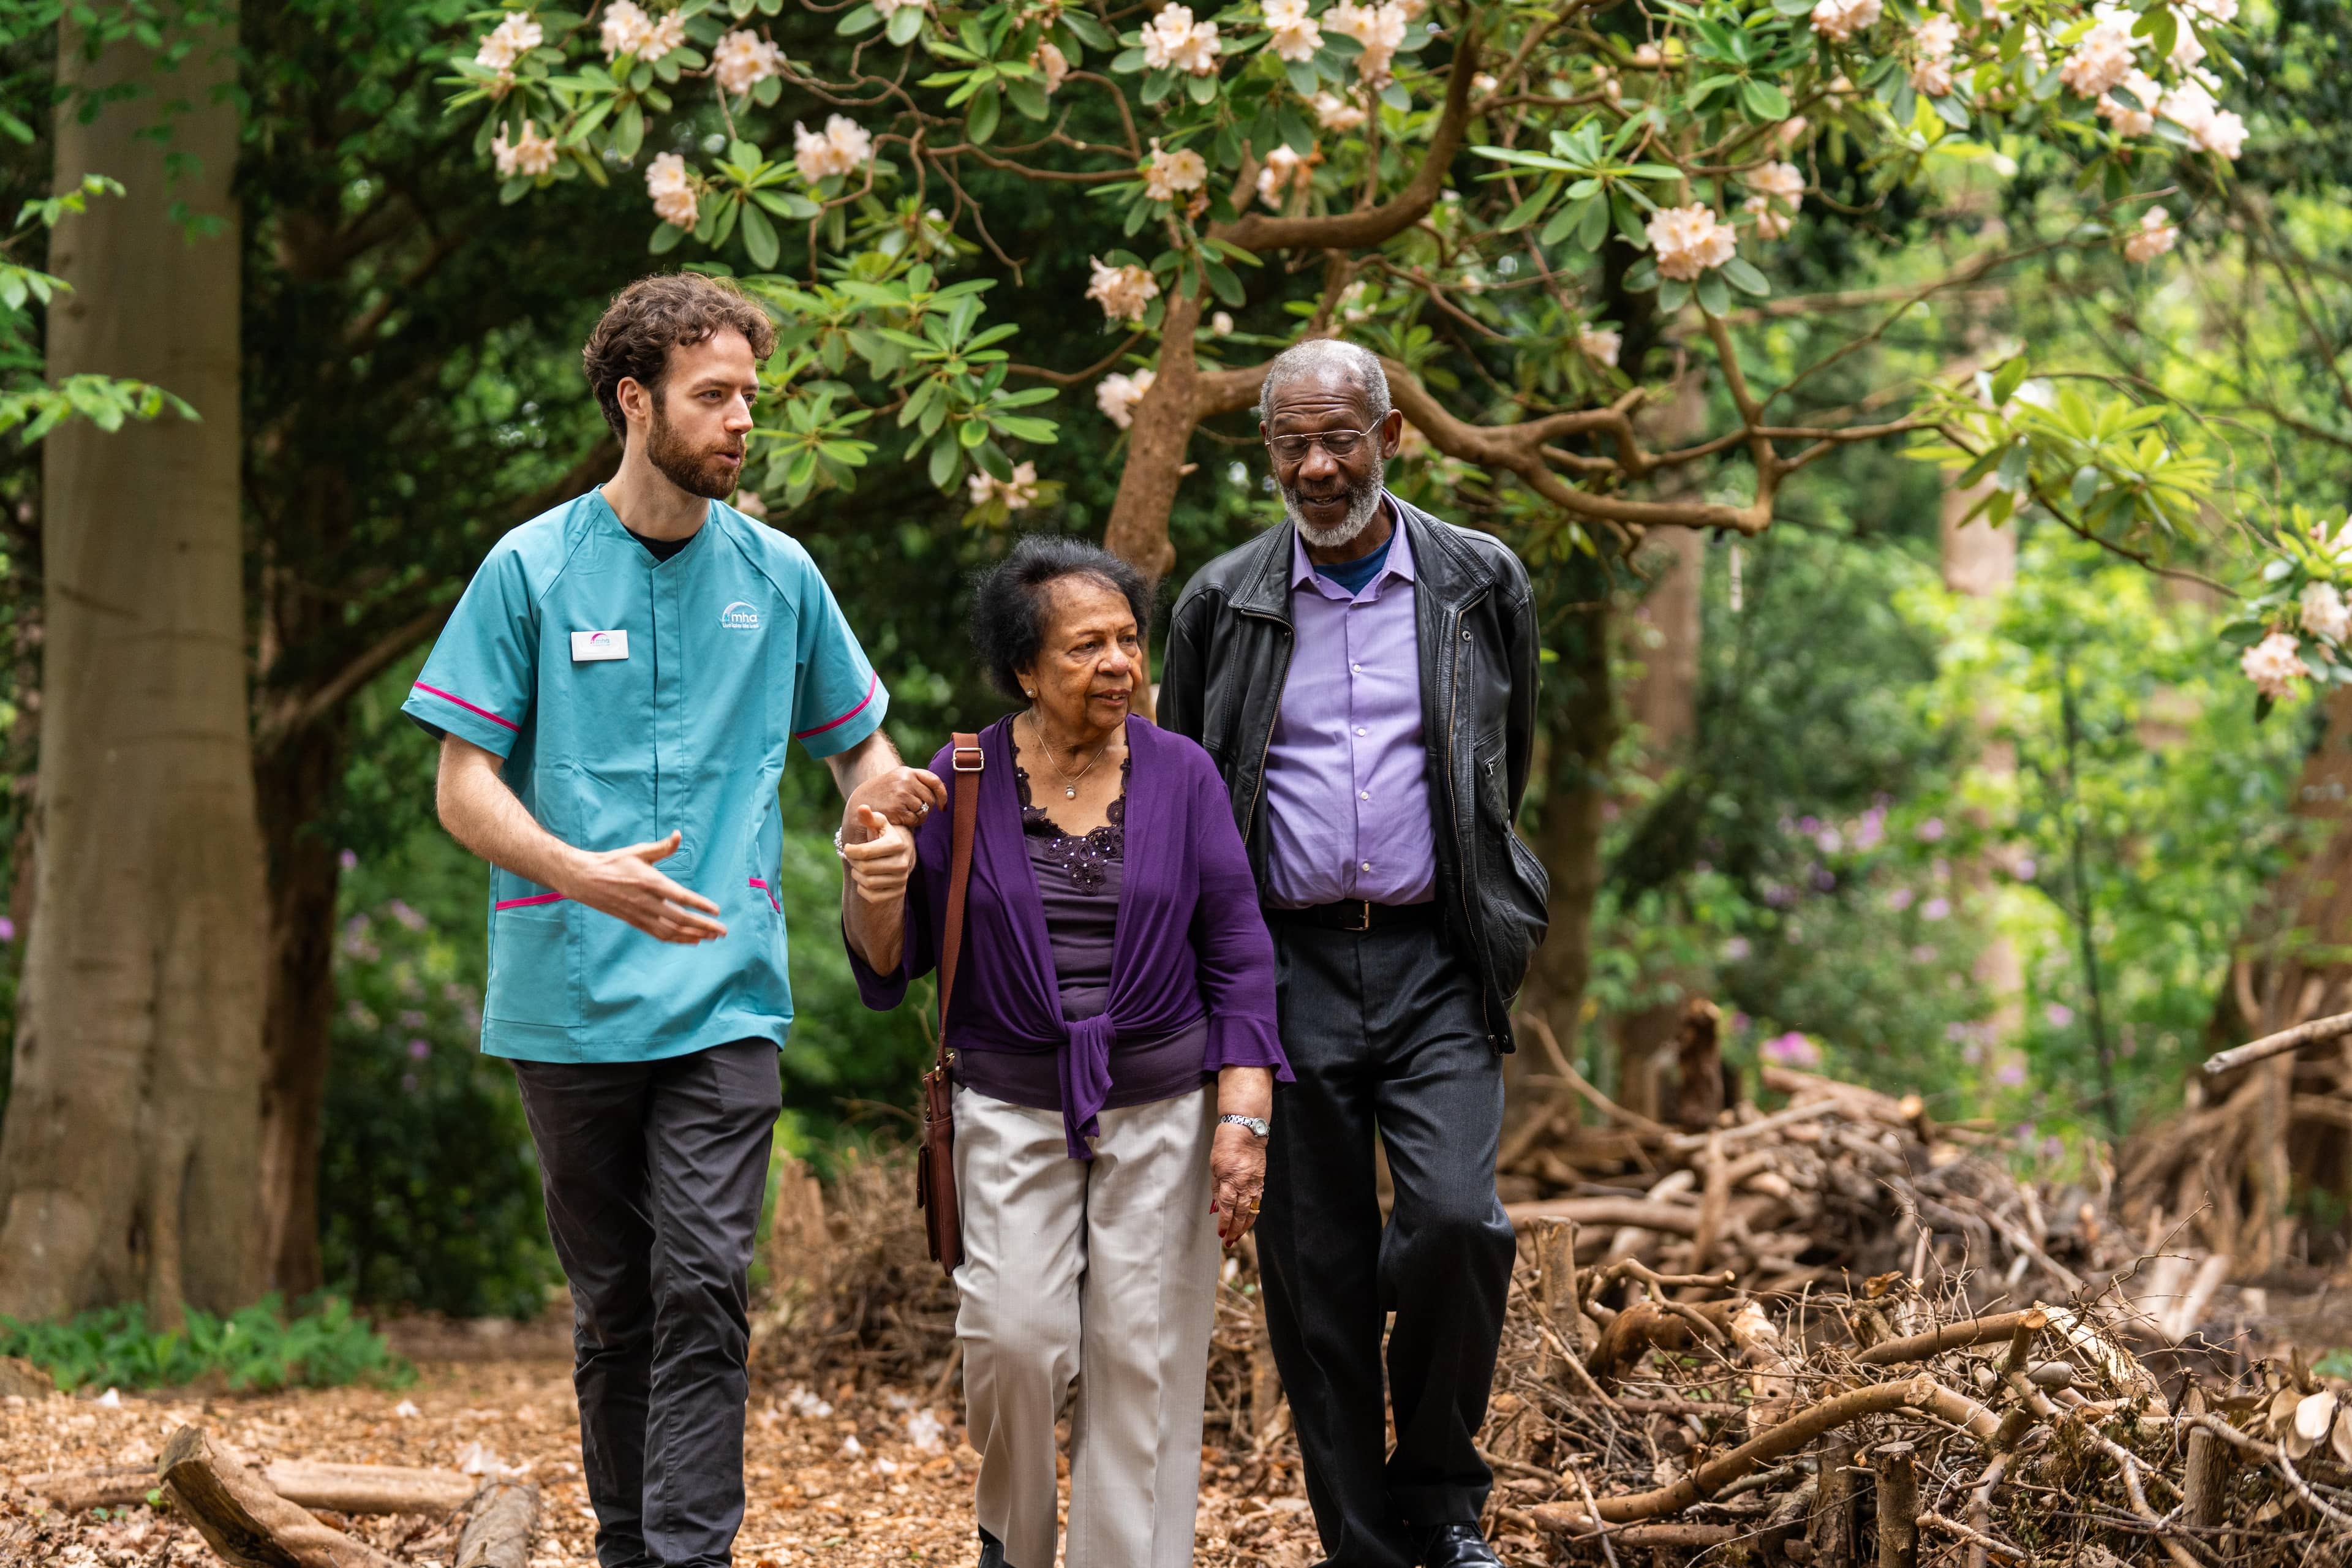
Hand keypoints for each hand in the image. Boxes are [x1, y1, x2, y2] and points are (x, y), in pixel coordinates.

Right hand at [561, 831, 726, 943]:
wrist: (584, 879)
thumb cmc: (614, 862)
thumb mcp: (638, 851)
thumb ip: (662, 847)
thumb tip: (678, 835)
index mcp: (650, 882)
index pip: (680, 897)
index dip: (699, 905)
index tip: (716, 911)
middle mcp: (646, 901)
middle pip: (679, 918)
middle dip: (703, 926)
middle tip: (723, 931)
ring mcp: (639, 914)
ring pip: (670, 931)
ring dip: (692, 936)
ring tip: (711, 938)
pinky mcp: (634, 922)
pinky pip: (658, 934)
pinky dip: (676, 939)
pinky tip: (691, 940)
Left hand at [841, 804, 916, 902]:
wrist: (902, 853)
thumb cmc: (884, 836)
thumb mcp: (878, 824)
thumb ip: (869, 817)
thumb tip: (862, 808)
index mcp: (897, 844)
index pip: (864, 853)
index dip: (850, 851)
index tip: (848, 848)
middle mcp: (902, 863)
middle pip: (864, 868)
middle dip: (853, 862)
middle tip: (854, 858)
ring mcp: (901, 880)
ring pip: (867, 883)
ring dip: (857, 875)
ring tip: (859, 868)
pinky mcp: (898, 893)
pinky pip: (872, 896)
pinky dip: (863, 889)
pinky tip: (865, 880)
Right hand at [843, 765, 945, 843]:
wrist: (860, 803)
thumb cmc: (883, 794)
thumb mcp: (898, 781)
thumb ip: (916, 783)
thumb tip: (941, 795)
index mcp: (907, 772)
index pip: (934, 781)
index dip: (942, 794)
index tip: (942, 805)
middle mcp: (905, 781)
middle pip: (930, 798)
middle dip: (927, 808)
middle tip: (915, 812)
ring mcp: (901, 794)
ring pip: (924, 810)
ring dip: (919, 817)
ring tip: (906, 815)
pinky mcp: (898, 809)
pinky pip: (915, 819)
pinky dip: (912, 823)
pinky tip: (901, 820)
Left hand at [1210, 1123, 1266, 1246]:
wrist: (1247, 1130)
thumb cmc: (1226, 1144)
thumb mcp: (1214, 1166)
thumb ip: (1216, 1188)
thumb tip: (1215, 1207)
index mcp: (1230, 1180)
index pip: (1226, 1208)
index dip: (1224, 1223)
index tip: (1220, 1233)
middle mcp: (1244, 1184)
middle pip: (1240, 1213)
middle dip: (1235, 1230)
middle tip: (1229, 1241)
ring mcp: (1255, 1183)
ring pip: (1251, 1210)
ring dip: (1245, 1225)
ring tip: (1239, 1236)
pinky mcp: (1261, 1180)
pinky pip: (1257, 1200)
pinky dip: (1253, 1212)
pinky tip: (1249, 1220)